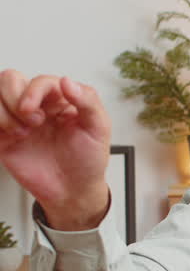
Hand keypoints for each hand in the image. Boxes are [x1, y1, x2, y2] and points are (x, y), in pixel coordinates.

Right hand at [0, 71, 110, 228]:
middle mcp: (38, 106)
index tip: (32, 110)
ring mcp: (19, 120)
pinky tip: (13, 137)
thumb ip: (88, 101)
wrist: (72, 191)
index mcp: (60, 99)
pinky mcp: (4, 137)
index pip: (39, 81)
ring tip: (23, 132)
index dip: (33, 91)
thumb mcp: (99, 129)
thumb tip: (67, 81)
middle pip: (10, 79)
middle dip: (15, 98)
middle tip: (32, 122)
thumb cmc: (87, 160)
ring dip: (4, 111)